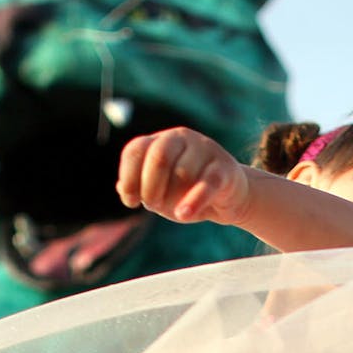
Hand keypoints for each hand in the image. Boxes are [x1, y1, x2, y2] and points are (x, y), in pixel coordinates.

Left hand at [116, 128, 250, 224]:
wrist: (230, 197)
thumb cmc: (188, 192)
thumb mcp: (159, 191)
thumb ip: (138, 188)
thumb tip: (122, 188)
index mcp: (161, 140)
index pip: (136, 150)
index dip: (128, 177)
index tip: (131, 202)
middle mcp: (181, 138)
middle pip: (158, 157)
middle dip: (150, 187)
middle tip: (153, 206)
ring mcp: (205, 149)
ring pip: (182, 172)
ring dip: (173, 198)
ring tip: (176, 210)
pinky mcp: (225, 168)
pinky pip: (206, 183)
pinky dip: (192, 201)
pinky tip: (184, 214)